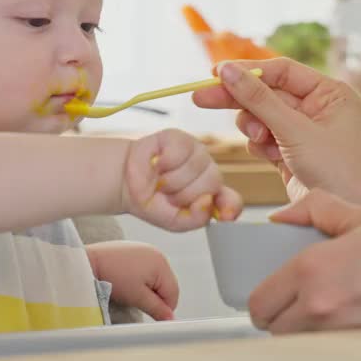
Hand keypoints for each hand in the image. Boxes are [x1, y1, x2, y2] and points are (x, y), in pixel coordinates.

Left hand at [86, 241, 179, 321]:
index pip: (173, 293)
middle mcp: (157, 253)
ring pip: (156, 278)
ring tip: (130, 291)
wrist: (89, 261)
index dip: (164, 308)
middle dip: (156, 297)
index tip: (150, 314)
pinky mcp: (136, 249)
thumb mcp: (138, 298)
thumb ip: (157, 309)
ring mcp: (147, 250)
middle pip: (167, 284)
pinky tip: (127, 281)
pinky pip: (147, 269)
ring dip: (148, 288)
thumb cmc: (114, 278)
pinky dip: (141, 278)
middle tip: (138, 301)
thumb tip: (171, 318)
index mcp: (161, 264)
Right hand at [122, 128, 242, 231]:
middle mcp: (208, 172)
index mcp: (211, 194)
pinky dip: (165, 163)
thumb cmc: (153, 201)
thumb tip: (207, 202)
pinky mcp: (181, 138)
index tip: (224, 215)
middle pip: (212, 182)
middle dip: (185, 195)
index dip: (230, 207)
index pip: (232, 201)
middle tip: (169, 196)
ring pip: (195, 167)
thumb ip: (195, 219)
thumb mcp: (174, 222)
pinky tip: (158, 165)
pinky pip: (180, 152)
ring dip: (172, 181)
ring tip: (161, 182)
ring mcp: (197, 153)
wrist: (127, 183)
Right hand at [191, 58, 360, 202]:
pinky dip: (260, 146)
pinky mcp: (287, 151)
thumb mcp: (294, 130)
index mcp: (328, 92)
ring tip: (263, 141)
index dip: (247, 71)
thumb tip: (227, 70)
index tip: (216, 74)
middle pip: (264, 93)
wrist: (346, 211)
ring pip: (258, 117)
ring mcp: (300, 130)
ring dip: (254, 128)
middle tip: (201, 98)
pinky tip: (272, 157)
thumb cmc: (336, 169)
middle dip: (237, 98)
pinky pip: (261, 139)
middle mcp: (316, 107)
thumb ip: (258, 99)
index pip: (281, 71)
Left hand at [249, 190, 360, 333]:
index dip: (261, 299)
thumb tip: (282, 217)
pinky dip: (332, 339)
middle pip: (275, 331)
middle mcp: (323, 306)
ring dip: (304, 331)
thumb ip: (315, 210)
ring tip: (324, 308)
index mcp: (314, 269)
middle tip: (295, 301)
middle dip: (280, 317)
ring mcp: (346, 334)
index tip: (272, 292)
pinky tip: (351, 318)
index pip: (260, 303)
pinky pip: (332, 352)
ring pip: (301, 345)